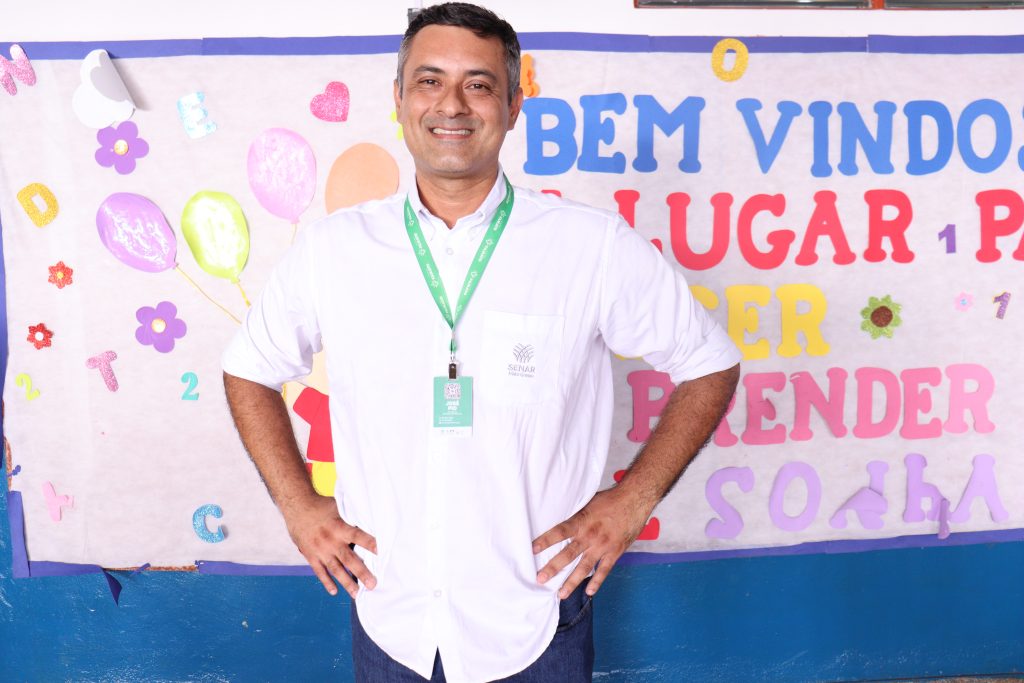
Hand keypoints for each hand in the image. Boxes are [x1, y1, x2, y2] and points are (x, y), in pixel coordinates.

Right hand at [285, 494, 377, 597]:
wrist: (297, 507)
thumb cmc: (322, 506)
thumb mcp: (338, 506)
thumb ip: (352, 516)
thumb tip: (372, 518)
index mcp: (339, 527)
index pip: (357, 536)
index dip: (369, 543)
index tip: (381, 552)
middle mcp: (331, 541)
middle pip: (348, 559)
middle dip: (361, 572)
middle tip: (373, 585)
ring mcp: (320, 550)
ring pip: (335, 569)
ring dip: (346, 582)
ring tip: (357, 594)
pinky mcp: (311, 556)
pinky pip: (319, 572)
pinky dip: (326, 582)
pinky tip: (334, 591)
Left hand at [532, 487, 652, 598]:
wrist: (634, 500)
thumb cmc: (610, 499)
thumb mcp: (588, 501)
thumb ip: (576, 514)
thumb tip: (559, 517)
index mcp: (582, 520)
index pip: (560, 532)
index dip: (545, 540)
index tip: (532, 550)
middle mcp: (590, 535)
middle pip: (568, 554)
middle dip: (553, 567)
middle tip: (540, 579)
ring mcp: (603, 546)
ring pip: (584, 567)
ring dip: (572, 582)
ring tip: (561, 594)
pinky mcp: (615, 552)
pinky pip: (604, 570)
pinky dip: (597, 582)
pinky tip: (588, 592)